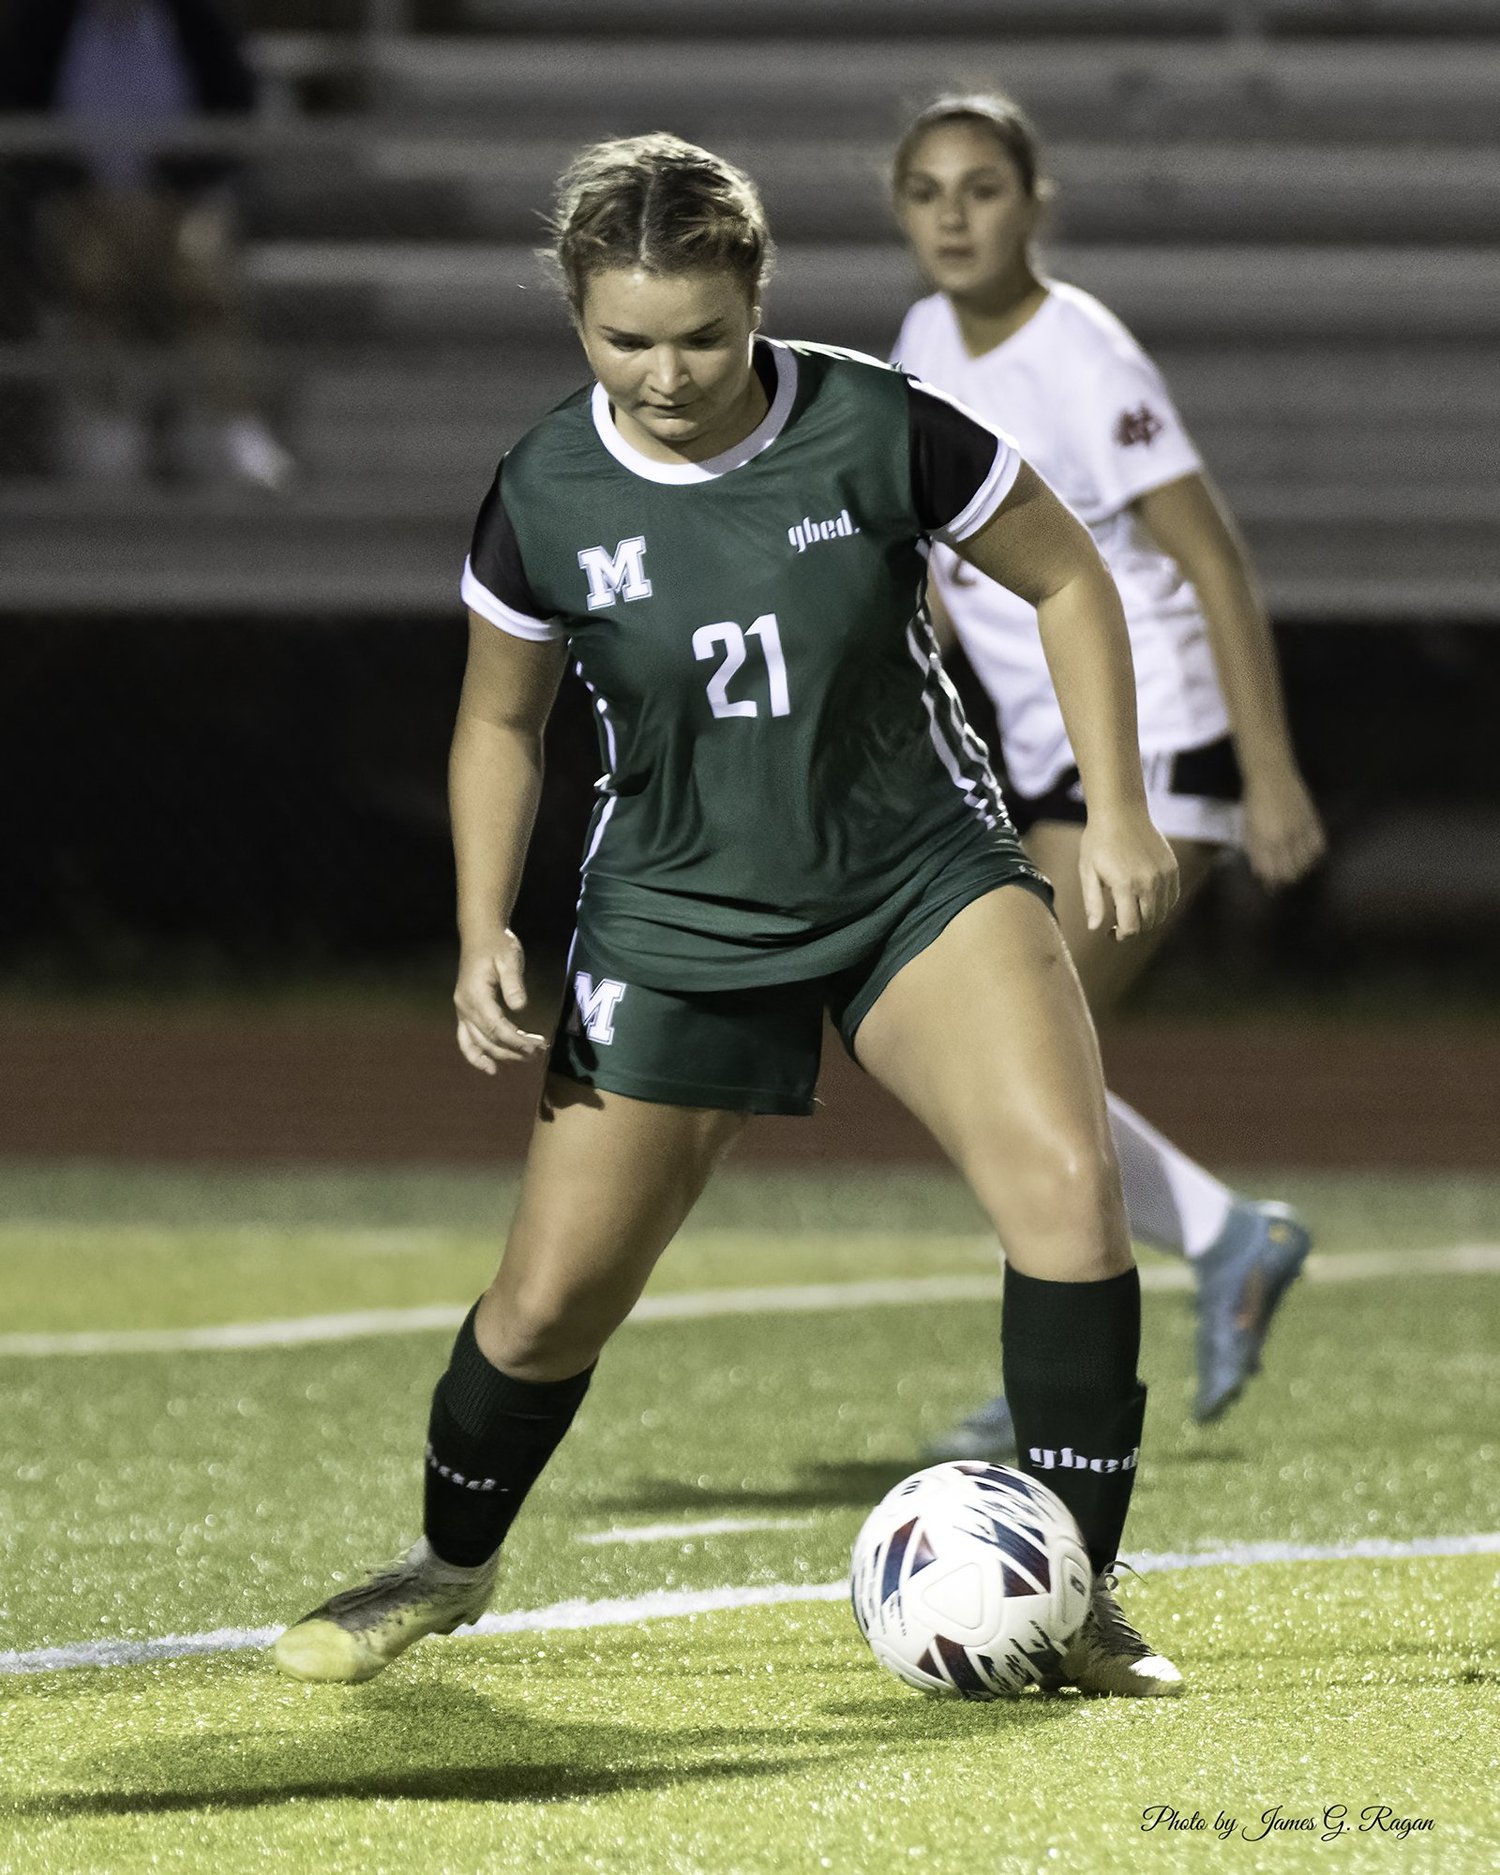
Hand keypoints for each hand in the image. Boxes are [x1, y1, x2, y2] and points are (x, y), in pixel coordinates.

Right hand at [453, 929, 546, 1074]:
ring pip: (476, 1044)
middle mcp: (464, 1007)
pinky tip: (491, 1068)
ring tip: (526, 1059)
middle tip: (540, 1052)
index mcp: (476, 996)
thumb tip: (520, 1007)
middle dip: (514, 1051)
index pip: (497, 1028)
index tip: (539, 1046)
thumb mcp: (509, 958)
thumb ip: (513, 983)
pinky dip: (476, 1056)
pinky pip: (466, 1040)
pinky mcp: (465, 1012)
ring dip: (500, 1055)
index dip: (517, 1041)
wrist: (481, 935)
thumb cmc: (497, 945)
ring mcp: (462, 1011)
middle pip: (488, 1040)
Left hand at [1079, 811, 1179, 939]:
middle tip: (1118, 921)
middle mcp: (1148, 883)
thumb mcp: (1087, 872)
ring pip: (1163, 912)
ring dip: (1148, 918)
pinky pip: (1172, 897)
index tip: (1110, 932)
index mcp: (1125, 886)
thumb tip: (1095, 929)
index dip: (1121, 935)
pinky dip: (1161, 904)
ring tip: (1131, 909)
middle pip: (1148, 923)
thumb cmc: (1098, 842)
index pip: (1131, 927)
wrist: (1121, 812)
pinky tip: (1145, 898)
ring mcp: (1163, 875)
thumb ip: (1092, 903)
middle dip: (1133, 928)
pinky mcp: (1172, 868)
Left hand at [1242, 764, 1325, 889]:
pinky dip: (1316, 856)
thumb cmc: (1254, 801)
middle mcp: (1284, 839)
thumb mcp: (1248, 828)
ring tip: (1298, 871)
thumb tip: (1262, 873)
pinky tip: (1311, 858)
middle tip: (1286, 880)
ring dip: (1302, 870)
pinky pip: (1319, 846)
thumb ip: (1255, 851)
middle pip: (1291, 871)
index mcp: (1264, 841)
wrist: (1271, 775)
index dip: (1273, 883)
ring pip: (1306, 862)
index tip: (1272, 887)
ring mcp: (1300, 830)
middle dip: (1288, 879)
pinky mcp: (1312, 821)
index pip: (1272, 872)